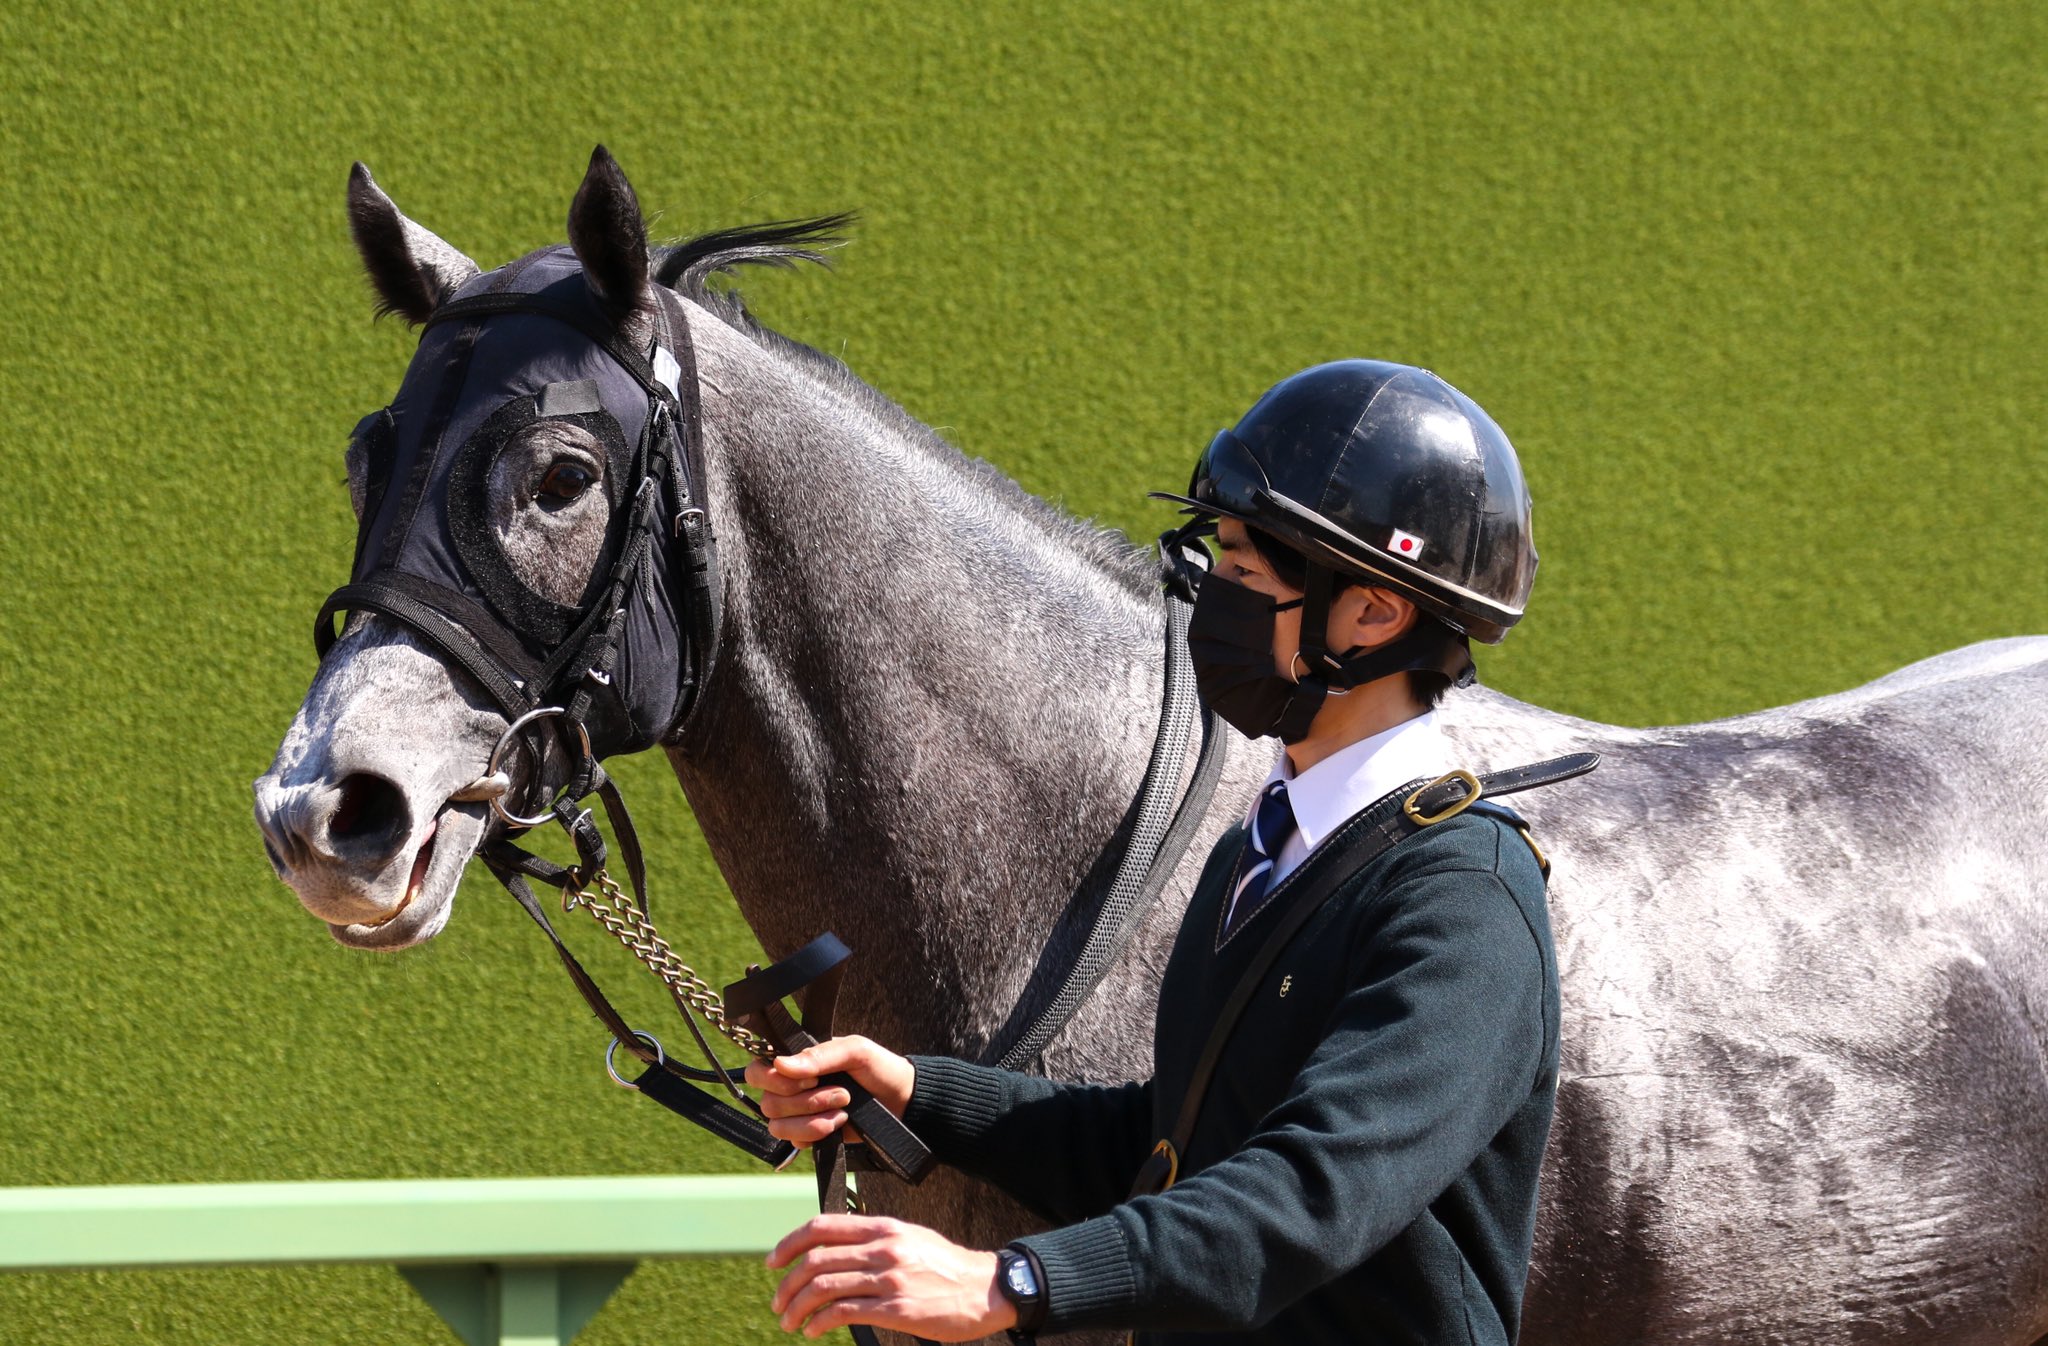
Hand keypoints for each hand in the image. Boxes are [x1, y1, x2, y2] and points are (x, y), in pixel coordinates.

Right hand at [744, 1034, 915, 1147]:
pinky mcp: (809, 1134)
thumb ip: (819, 1055)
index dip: (776, 1079)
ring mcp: (798, 1113)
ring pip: (777, 1125)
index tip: (811, 1078)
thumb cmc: (879, 1068)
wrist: (902, 1102)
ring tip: (842, 1109)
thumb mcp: (855, 1050)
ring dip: (812, 1119)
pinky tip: (838, 1124)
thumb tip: (781, 1064)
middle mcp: (791, 1087)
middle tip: (840, 1093)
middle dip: (805, 1101)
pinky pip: (794, 1141)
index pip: (757, 1071)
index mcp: (796, 1062)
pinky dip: (816, 1133)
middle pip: (767, 1102)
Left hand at [768, 1214, 1016, 1340]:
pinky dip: (819, 1322)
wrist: (984, 1289)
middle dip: (788, 1284)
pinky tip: (813, 1330)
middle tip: (778, 1302)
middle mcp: (883, 1249)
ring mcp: (889, 1279)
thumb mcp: (908, 1238)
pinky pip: (844, 1313)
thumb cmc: (944, 1266)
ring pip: (824, 1288)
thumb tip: (832, 1248)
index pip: (821, 1227)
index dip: (789, 1244)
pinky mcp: (896, 1309)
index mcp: (883, 1227)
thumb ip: (872, 1239)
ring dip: (798, 1307)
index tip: (774, 1262)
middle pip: (816, 1260)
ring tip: (789, 1321)